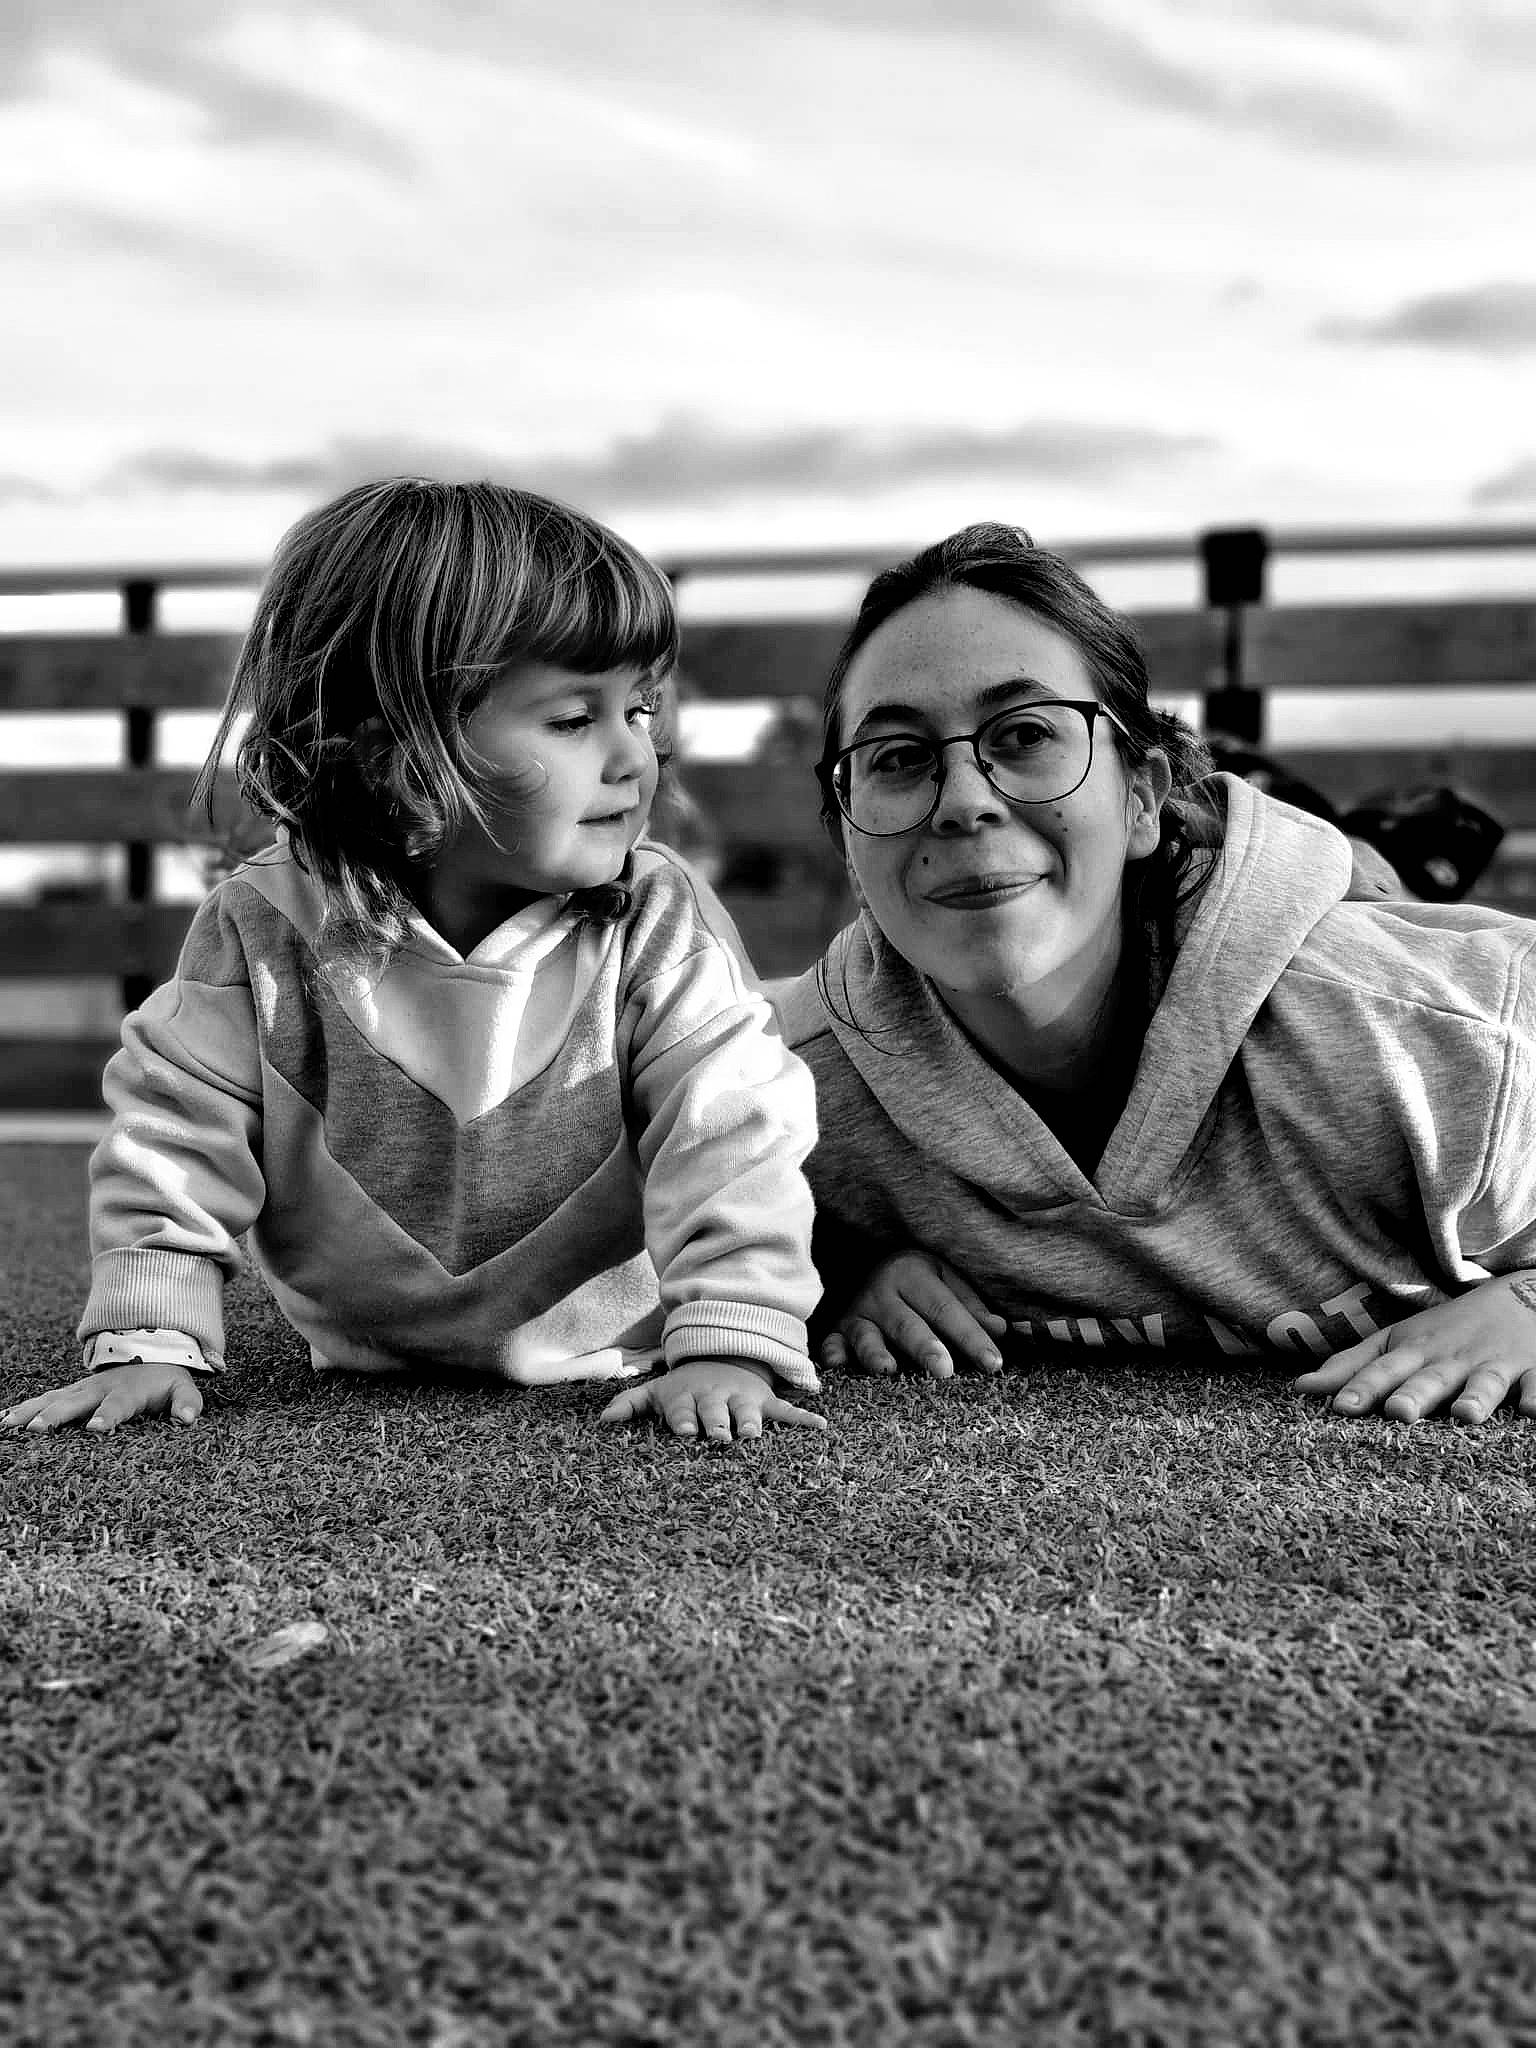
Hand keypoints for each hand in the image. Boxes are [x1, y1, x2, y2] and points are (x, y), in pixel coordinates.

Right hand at [1, 1362, 204, 1434]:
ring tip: (9, 1425)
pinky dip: (24, 1408)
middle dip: (56, 1416)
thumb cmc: (166, 1380)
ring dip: (31, 1411)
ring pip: (52, 1400)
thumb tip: (189, 1418)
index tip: (95, 1428)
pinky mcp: (70, 1393)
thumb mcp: (183, 1389)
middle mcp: (100, 1390)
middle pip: (75, 1403)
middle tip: (37, 1430)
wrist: (151, 1354)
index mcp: (128, 1393)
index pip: (117, 1406)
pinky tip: (4, 1420)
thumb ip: (187, 1403)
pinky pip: (44, 1399)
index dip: (107, 1416)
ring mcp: (81, 1390)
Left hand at [598, 1361, 826, 1442]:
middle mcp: (716, 1399)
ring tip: (756, 1433)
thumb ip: (630, 1405)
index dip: (683, 1420)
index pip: (683, 1412)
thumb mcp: (657, 1392)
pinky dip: (804, 1419)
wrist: (721, 1359)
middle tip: (720, 1436)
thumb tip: (601, 1422)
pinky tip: (821, 1427)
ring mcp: (742, 1400)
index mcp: (687, 1400)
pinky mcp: (766, 1402)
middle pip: (716, 1414)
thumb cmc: (684, 1389)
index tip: (682, 1431)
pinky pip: (787, 1411)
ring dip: (753, 1422)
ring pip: (750, 1413)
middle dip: (718, 1425)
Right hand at [818, 1250, 1007, 1379]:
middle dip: (926, 1348)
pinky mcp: (837, 1331)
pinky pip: (830, 1343)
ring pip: (867, 1335)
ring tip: (888, 1370)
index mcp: (913, 1273)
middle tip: (944, 1371)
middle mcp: (882, 1291)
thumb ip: (973, 1308)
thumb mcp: (948, 1282)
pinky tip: (835, 1366)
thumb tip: (1002, 1330)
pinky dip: (831, 1354)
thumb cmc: (922, 1281)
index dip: (972, 1337)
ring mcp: (857, 1312)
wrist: (869, 1259)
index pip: (946, 1309)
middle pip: (908, 1324)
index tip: (994, 1364)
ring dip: (875, 1352)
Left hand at [1291, 1275, 1535, 1424]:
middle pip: (1432, 1378)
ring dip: (1476, 1396)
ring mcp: (1496, 1363)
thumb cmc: (1448, 1330)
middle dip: (1414, 1394)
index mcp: (1417, 1352)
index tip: (1340, 1407)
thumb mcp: (1398, 1342)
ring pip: (1486, 1382)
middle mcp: (1453, 1359)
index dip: (1362, 1387)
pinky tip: (1534, 1411)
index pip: (1384, 1370)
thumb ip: (1351, 1366)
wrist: (1521, 1296)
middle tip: (1398, 1412)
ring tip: (1465, 1414)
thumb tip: (1299, 1388)